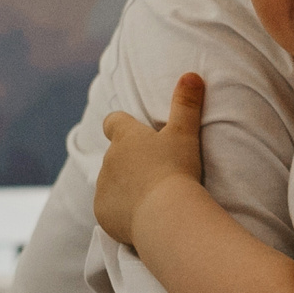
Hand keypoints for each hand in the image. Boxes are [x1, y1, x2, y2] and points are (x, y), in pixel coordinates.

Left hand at [95, 71, 205, 247]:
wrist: (166, 215)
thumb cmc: (177, 170)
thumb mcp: (185, 133)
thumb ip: (187, 103)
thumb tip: (192, 74)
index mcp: (125, 137)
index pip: (113, 122)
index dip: (121, 126)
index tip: (134, 134)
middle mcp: (108, 159)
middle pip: (115, 156)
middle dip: (129, 163)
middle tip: (156, 174)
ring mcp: (103, 186)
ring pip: (111, 183)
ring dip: (125, 187)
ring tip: (151, 199)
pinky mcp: (101, 212)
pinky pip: (108, 209)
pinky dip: (121, 212)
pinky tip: (141, 217)